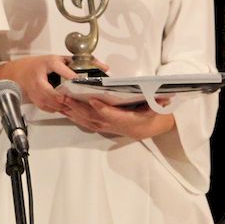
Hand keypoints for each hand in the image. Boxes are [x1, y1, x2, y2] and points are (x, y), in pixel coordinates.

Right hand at [0, 55, 79, 112]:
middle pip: (52, 92)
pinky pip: (47, 107)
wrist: (20, 72)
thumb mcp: (56, 59)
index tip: (82, 82)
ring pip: (49, 102)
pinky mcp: (35, 100)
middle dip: (65, 98)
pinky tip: (64, 108)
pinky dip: (57, 109)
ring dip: (62, 105)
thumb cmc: (39, 65)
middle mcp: (39, 78)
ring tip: (73, 106)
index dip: (72, 77)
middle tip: (77, 100)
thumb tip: (94, 65)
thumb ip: (72, 63)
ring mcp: (35, 90)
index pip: (60, 69)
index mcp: (48, 63)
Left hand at [60, 99, 174, 139]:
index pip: (112, 115)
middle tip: (67, 97)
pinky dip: (75, 117)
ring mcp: (107, 127)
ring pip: (87, 121)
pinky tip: (66, 110)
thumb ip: (156, 101)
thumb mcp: (156, 107)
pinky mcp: (103, 127)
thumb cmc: (153, 115)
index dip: (102, 108)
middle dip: (79, 108)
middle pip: (93, 117)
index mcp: (127, 120)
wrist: (152, 128)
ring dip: (73, 112)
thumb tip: (162, 95)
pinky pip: (86, 122)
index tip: (92, 99)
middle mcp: (114, 125)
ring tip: (62, 102)